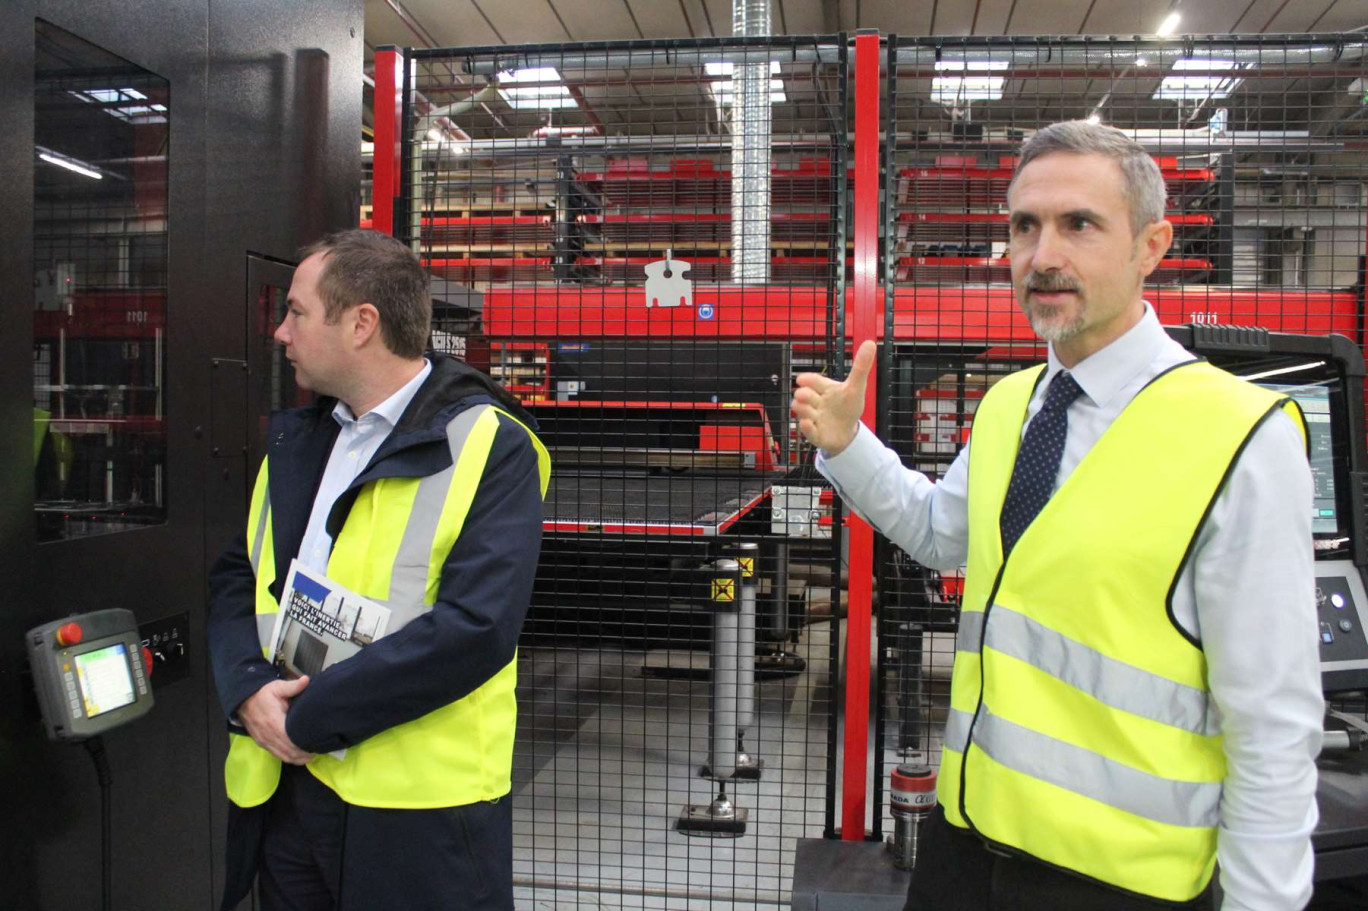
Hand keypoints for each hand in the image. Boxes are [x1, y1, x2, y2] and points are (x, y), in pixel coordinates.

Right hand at [237, 676, 313, 764]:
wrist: (243, 701)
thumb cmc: (263, 694)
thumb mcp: (277, 687)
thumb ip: (292, 686)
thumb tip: (306, 680)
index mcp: (274, 722)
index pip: (291, 740)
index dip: (304, 744)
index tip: (317, 743)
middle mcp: (269, 736)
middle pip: (290, 751)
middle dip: (305, 753)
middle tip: (318, 748)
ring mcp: (265, 742)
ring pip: (284, 756)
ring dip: (298, 758)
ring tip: (312, 754)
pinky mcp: (263, 744)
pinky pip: (278, 755)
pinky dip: (289, 757)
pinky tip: (299, 755)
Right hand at [791, 340, 875, 456]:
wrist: (847, 432)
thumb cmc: (848, 406)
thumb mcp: (857, 387)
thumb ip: (861, 367)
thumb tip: (870, 342)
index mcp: (824, 389)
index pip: (814, 381)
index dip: (807, 380)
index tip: (801, 379)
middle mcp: (816, 402)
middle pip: (804, 396)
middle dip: (803, 395)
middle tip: (803, 394)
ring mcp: (813, 417)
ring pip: (803, 413)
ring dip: (804, 410)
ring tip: (810, 411)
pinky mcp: (815, 433)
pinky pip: (808, 431)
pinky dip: (806, 428)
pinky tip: (808, 423)